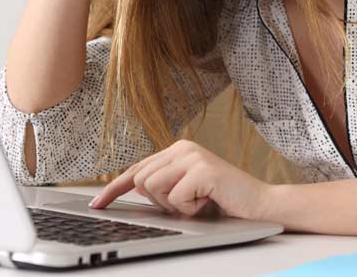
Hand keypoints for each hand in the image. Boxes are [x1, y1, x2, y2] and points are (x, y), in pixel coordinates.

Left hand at [88, 139, 273, 219]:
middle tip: (188, 203)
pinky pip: (175, 198)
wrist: (259, 205)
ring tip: (199, 200)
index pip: (136, 169)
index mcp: (176, 150)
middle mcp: (182, 148)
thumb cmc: (222, 201)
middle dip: (159, 201)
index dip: (114, 188)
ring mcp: (192, 156)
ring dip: (175, 205)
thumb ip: (162, 186)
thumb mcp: (185, 192)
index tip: (97, 203)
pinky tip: (208, 201)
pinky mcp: (202, 170)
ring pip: (154, 187)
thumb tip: (133, 188)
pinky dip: (190, 208)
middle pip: (141, 179)